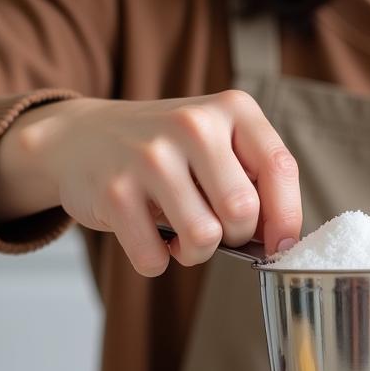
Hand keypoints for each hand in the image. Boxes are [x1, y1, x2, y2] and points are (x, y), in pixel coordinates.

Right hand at [0, 91, 300, 275]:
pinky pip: (155, 258)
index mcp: (231, 110)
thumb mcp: (218, 145)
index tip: (278, 244)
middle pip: (242, 212)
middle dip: (235, 236)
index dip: (287, 220)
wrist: (82, 137)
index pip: (280, 170)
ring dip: (196, 254)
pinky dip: (155, 261)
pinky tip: (149, 236)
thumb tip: (281, 243)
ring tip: (182, 235)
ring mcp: (150, 156)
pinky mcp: (114, 191)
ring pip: (203, 238)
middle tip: (214, 226)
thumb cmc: (168, 153)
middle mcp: (192, 124)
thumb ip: (256, 181)